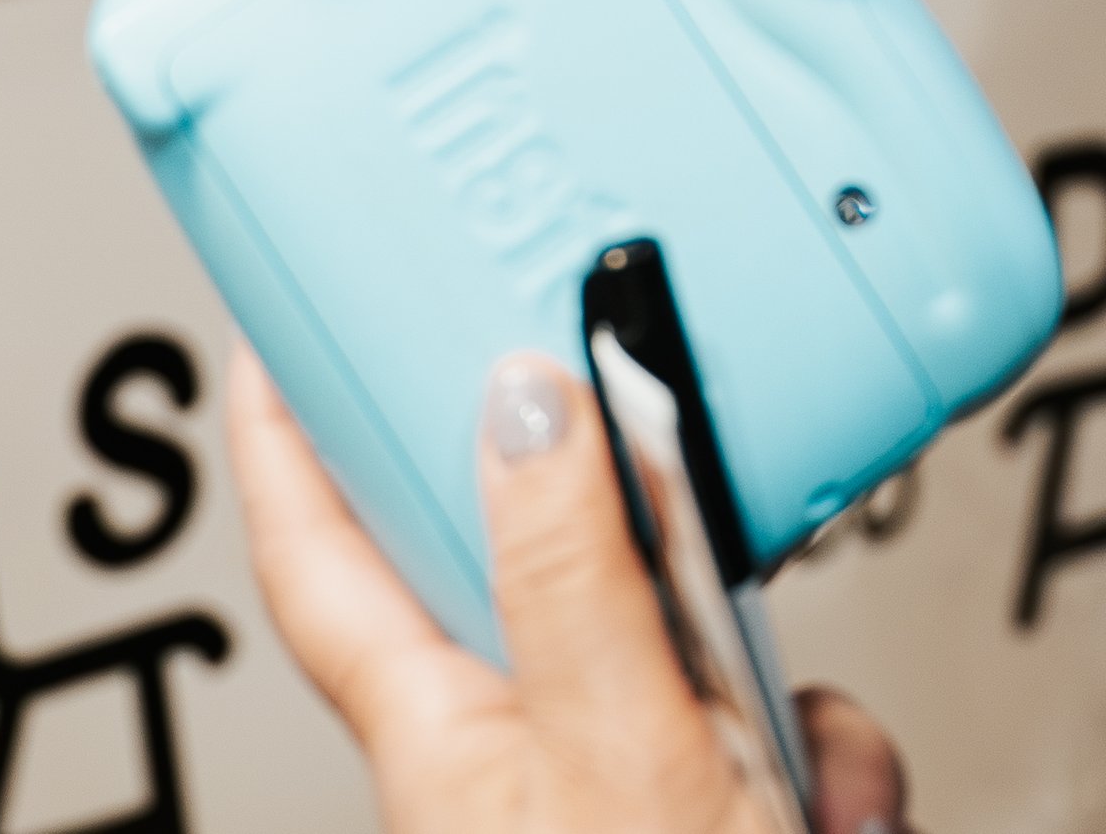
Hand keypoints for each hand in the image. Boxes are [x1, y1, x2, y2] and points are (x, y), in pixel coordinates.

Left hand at [227, 343, 911, 833]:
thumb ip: (574, 567)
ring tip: (795, 794)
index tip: (274, 322)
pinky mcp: (721, 829)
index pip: (324, 557)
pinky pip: (784, 744)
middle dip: (664, 543)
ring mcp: (623, 800)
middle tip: (694, 491)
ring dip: (779, 696)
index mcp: (441, 742)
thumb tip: (519, 387)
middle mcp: (519, 764)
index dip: (287, 436)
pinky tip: (831, 830)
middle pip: (567, 570)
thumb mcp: (616, 751)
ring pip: (705, 655)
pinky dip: (831, 776)